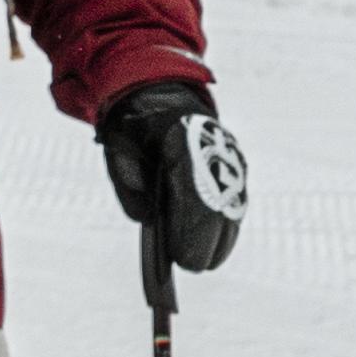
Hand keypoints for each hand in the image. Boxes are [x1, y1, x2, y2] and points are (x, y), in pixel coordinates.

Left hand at [99, 80, 249, 275]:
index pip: (192, 198)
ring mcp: (227, 154)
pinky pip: (236, 199)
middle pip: (218, 207)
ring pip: (232, 205)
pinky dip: (227, 222)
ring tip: (207, 260)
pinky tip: (218, 241)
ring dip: (222, 236)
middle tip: (194, 266)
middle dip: (207, 242)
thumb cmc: (134, 128)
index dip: (189, 234)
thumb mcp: (119, 155)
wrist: (160, 90)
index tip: (182, 261)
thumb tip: (149, 221)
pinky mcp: (234, 161)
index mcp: (179, 143)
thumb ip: (132, 190)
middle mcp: (210, 149)